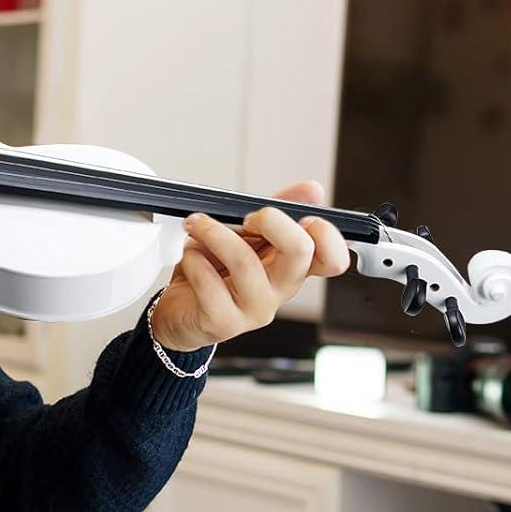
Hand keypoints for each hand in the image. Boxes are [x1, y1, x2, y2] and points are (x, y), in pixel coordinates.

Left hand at [151, 182, 350, 352]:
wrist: (178, 311)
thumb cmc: (213, 273)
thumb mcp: (246, 237)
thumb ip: (277, 212)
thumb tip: (313, 189)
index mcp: (292, 270)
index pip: (333, 259)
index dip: (326, 234)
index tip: (302, 217)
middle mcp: (279, 292)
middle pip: (299, 250)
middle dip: (270, 219)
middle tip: (246, 218)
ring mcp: (254, 310)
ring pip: (244, 261)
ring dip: (213, 233)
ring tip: (197, 226)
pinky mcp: (223, 322)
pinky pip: (208, 279)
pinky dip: (193, 257)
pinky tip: (190, 256)